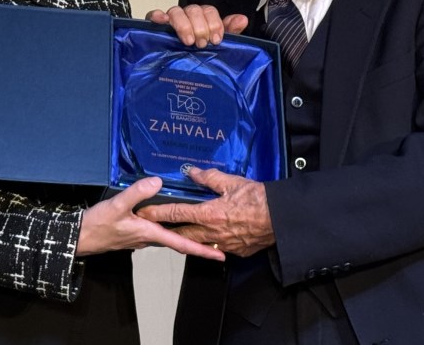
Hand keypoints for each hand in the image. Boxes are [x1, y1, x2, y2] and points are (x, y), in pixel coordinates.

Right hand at [76, 177, 224, 260]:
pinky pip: (158, 231)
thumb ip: (137, 193)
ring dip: (185, 235)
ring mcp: (142, 237)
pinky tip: (171, 218)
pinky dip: (169, 227)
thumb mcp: (117, 205)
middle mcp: (149, 238)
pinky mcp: (135, 232)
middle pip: (179, 242)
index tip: (219, 256)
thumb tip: (158, 182)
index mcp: (150, 233)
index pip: (181, 243)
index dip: (202, 250)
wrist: (80, 237)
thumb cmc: (98, 224)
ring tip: (201, 228)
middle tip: (218, 241)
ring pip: (169, 236)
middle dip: (199, 243)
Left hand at [136, 168, 274, 256]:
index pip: (175, 213)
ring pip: (196, 244)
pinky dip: (206, 244)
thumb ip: (209, 177)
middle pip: (180, 235)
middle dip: (163, 232)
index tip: (143, 212)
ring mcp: (223, 244)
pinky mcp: (234, 251)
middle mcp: (211, 232)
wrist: (280, 218)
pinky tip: (204, 239)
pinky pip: (215, 248)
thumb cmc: (258, 198)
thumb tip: (191, 172)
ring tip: (171, 236)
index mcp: (208, 213)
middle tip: (149, 228)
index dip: (157, 212)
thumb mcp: (232, 182)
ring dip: (183, 240)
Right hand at [146, 5, 248, 47]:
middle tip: (202, 44)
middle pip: (194, 10)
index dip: (214, 23)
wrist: (179, 69)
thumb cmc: (199, 52)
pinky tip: (161, 21)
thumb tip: (242, 19)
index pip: (209, 11)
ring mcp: (171, 20)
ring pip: (176, 12)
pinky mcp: (155, 26)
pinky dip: (157, 16)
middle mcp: (187, 16)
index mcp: (202, 18)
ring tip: (188, 41)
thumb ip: (229, 31)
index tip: (216, 39)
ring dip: (184, 25)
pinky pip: (153, 16)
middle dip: (200, 27)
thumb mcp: (216, 43)